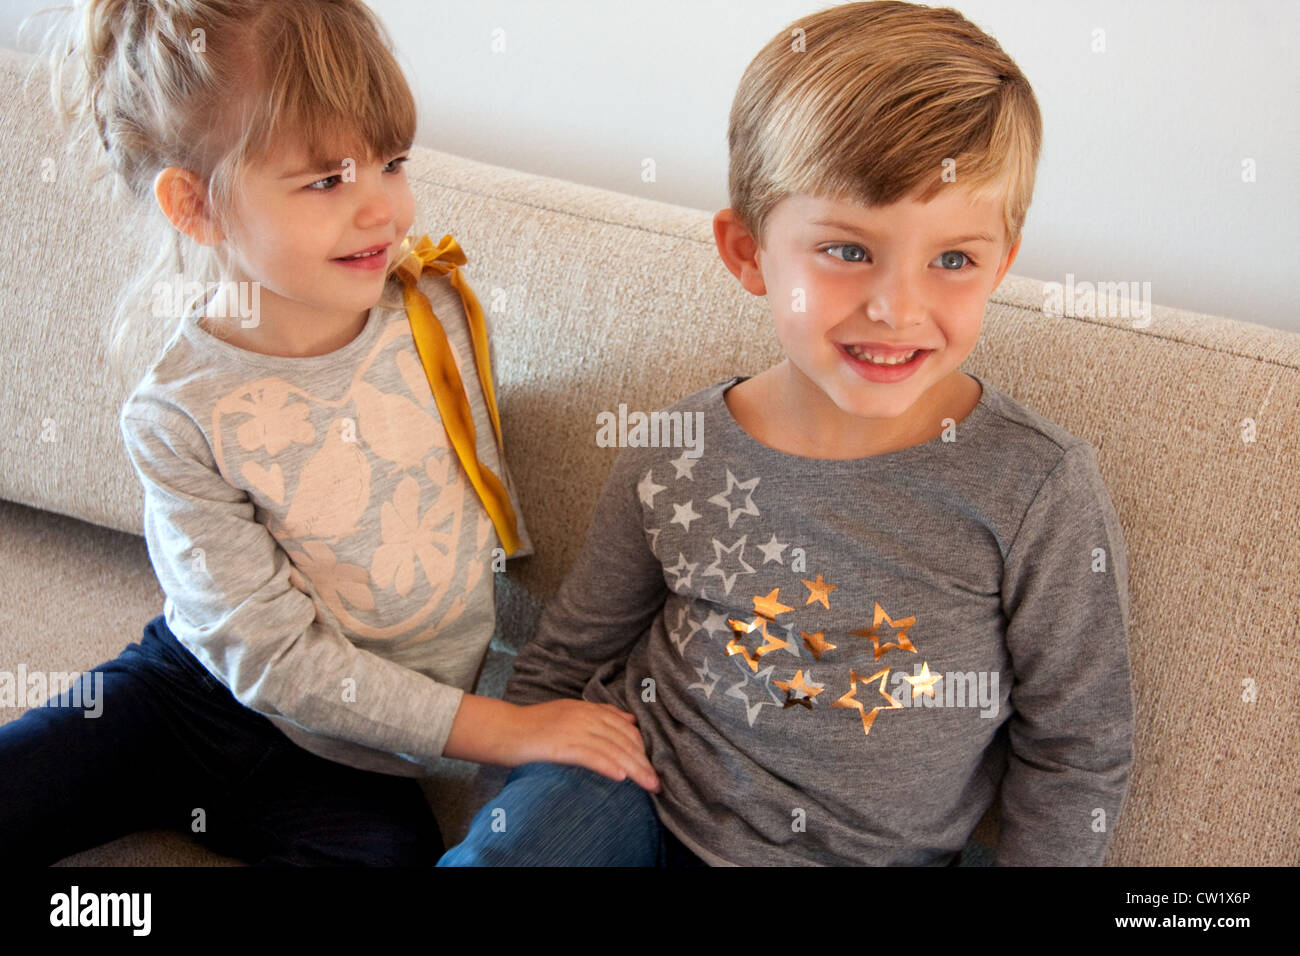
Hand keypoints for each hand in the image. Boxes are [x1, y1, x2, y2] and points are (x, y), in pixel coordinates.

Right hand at [511, 699, 659, 792]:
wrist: (503, 729)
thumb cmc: (534, 726)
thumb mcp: (570, 713)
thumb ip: (599, 715)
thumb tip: (630, 720)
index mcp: (587, 708)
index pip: (624, 727)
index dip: (642, 747)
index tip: (654, 765)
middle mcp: (583, 715)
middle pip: (622, 739)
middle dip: (643, 761)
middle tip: (657, 781)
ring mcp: (572, 728)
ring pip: (611, 749)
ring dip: (634, 768)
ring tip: (649, 785)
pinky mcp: (560, 744)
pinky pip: (589, 755)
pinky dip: (607, 765)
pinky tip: (621, 777)